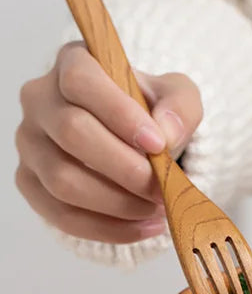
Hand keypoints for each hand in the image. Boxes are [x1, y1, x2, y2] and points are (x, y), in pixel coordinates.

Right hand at [15, 42, 202, 243]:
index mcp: (72, 64)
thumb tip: (166, 134)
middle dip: (124, 168)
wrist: (135, 144)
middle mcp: (40, 100)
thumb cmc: (150, 114)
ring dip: (118, 203)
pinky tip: (144, 227)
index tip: (156, 145)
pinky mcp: (31, 183)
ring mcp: (30, 144)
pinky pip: (62, 215)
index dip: (119, 115)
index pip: (80, 81)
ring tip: (156, 208)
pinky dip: (108, 229)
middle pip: (71, 132)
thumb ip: (180, 107)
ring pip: (63, 180)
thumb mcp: (177, 98)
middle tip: (161, 188)